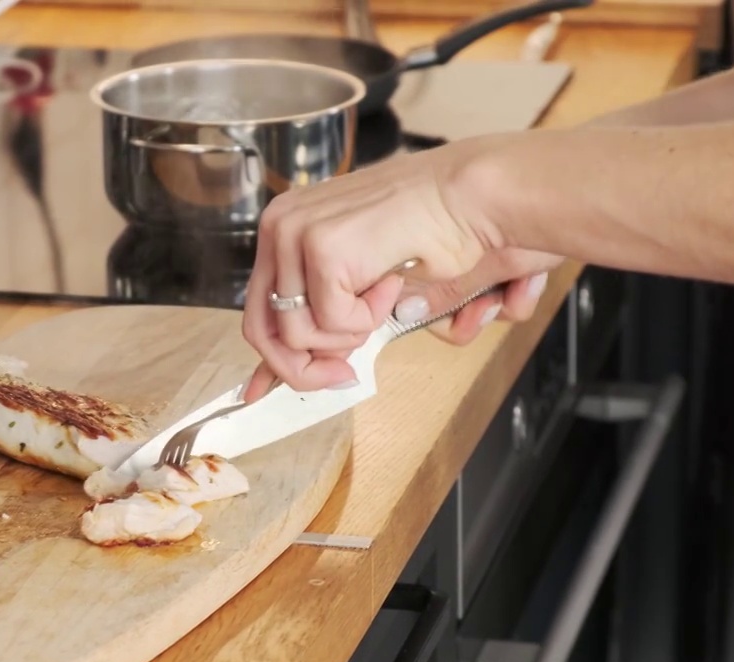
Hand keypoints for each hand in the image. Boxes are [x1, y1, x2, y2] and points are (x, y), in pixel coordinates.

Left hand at [240, 137, 561, 400]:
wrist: (475, 198)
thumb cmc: (436, 232)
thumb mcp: (363, 285)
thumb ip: (325, 320)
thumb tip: (295, 373)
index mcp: (285, 227)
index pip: (258, 308)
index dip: (270, 358)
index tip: (269, 391)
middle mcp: (280, 224)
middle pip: (263, 330)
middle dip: (306, 367)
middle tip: (346, 373)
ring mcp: (295, 232)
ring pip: (298, 336)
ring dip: (351, 334)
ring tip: (386, 298)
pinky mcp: (321, 248)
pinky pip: (332, 323)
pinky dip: (370, 318)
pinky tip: (392, 281)